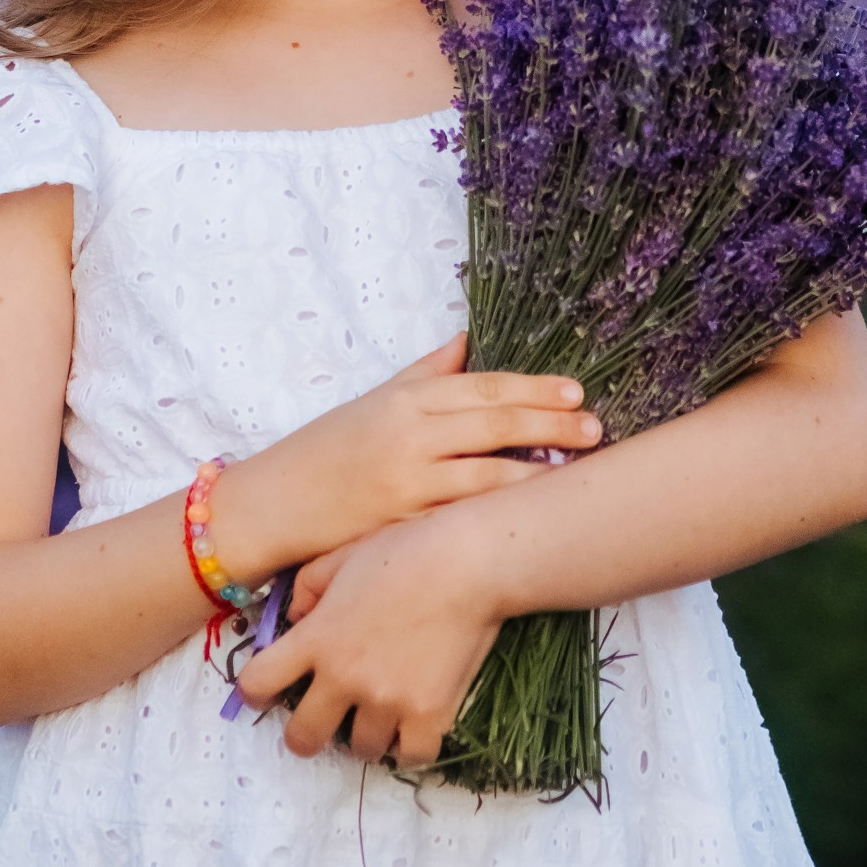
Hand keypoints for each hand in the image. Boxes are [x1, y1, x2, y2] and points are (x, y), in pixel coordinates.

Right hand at [214, 330, 597, 579]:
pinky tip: (529, 514)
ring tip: (579, 473)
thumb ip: (425, 373)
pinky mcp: (402, 526)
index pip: (484, 387)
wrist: (271, 504)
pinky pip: (461, 518)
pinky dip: (498, 514)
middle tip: (595, 429)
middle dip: (551, 425)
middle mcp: (409, 436)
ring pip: (488, 475)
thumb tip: (467, 340)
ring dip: (538, 473)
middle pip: (496, 424)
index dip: (534, 389)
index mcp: (406, 400)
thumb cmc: (325, 451)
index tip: (575, 392)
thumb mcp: (374, 401)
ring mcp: (407, 483)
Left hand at [239, 508, 500, 768]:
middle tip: (321, 722)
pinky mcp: (429, 715)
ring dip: (364, 735)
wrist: (469, 562)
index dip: (256, 691)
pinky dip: (409, 747)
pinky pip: (411, 756)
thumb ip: (308, 589)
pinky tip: (412, 727)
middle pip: (302, 737)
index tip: (268, 690)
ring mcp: (387, 701)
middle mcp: (344, 678)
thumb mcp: (342, 557)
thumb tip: (296, 619)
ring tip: (377, 716)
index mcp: (317, 639)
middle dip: (305, 734)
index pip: (258, 684)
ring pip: (360, 750)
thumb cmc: (406, 549)